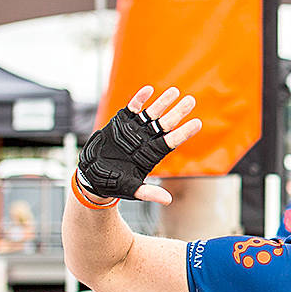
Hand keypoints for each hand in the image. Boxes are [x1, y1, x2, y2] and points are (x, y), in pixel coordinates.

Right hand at [77, 86, 201, 205]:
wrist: (93, 176)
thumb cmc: (115, 184)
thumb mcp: (132, 190)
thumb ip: (149, 193)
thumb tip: (168, 201)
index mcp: (151, 154)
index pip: (171, 141)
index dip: (184, 133)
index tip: (197, 123)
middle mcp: (146, 140)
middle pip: (165, 124)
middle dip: (178, 112)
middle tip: (191, 101)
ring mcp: (134, 130)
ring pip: (152, 113)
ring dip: (163, 102)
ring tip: (175, 91)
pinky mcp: (120, 123)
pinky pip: (132, 109)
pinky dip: (139, 99)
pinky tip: (149, 90)